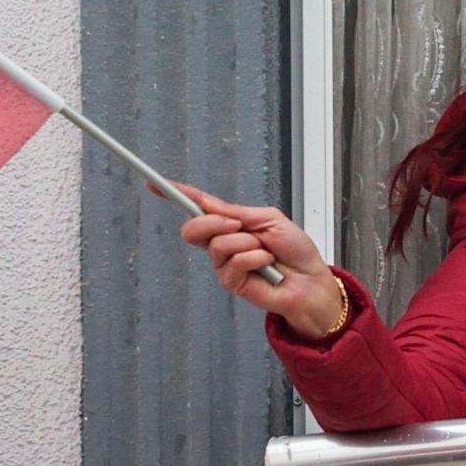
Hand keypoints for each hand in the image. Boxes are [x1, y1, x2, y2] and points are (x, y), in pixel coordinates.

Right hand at [174, 183, 342, 337]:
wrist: (311, 281)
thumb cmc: (296, 251)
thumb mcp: (269, 219)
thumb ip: (238, 212)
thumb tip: (208, 203)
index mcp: (231, 223)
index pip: (198, 207)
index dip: (176, 194)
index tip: (155, 184)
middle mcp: (224, 243)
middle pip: (193, 228)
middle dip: (213, 222)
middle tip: (238, 225)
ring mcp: (225, 263)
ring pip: (218, 244)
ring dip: (247, 243)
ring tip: (266, 251)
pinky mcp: (231, 282)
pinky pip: (234, 262)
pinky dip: (255, 259)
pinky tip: (267, 265)